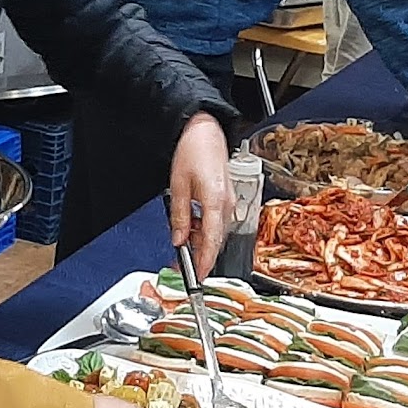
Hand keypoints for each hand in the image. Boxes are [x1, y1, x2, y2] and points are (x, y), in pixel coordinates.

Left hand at [165, 113, 231, 275]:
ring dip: (201, 241)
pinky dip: (204, 229)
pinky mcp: (226, 198)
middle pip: (215, 240)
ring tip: (183, 245)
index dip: (205, 262)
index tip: (199, 276)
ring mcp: (229, 201)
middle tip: (183, 264)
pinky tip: (191, 228)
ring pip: (216, 231)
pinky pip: (217, 221)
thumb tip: (178, 240)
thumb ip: (179, 217)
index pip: (211, 241)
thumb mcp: (178, 187)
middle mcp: (227, 204)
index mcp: (216, 202)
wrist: (205, 131)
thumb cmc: (193, 151)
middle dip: (200, 255)